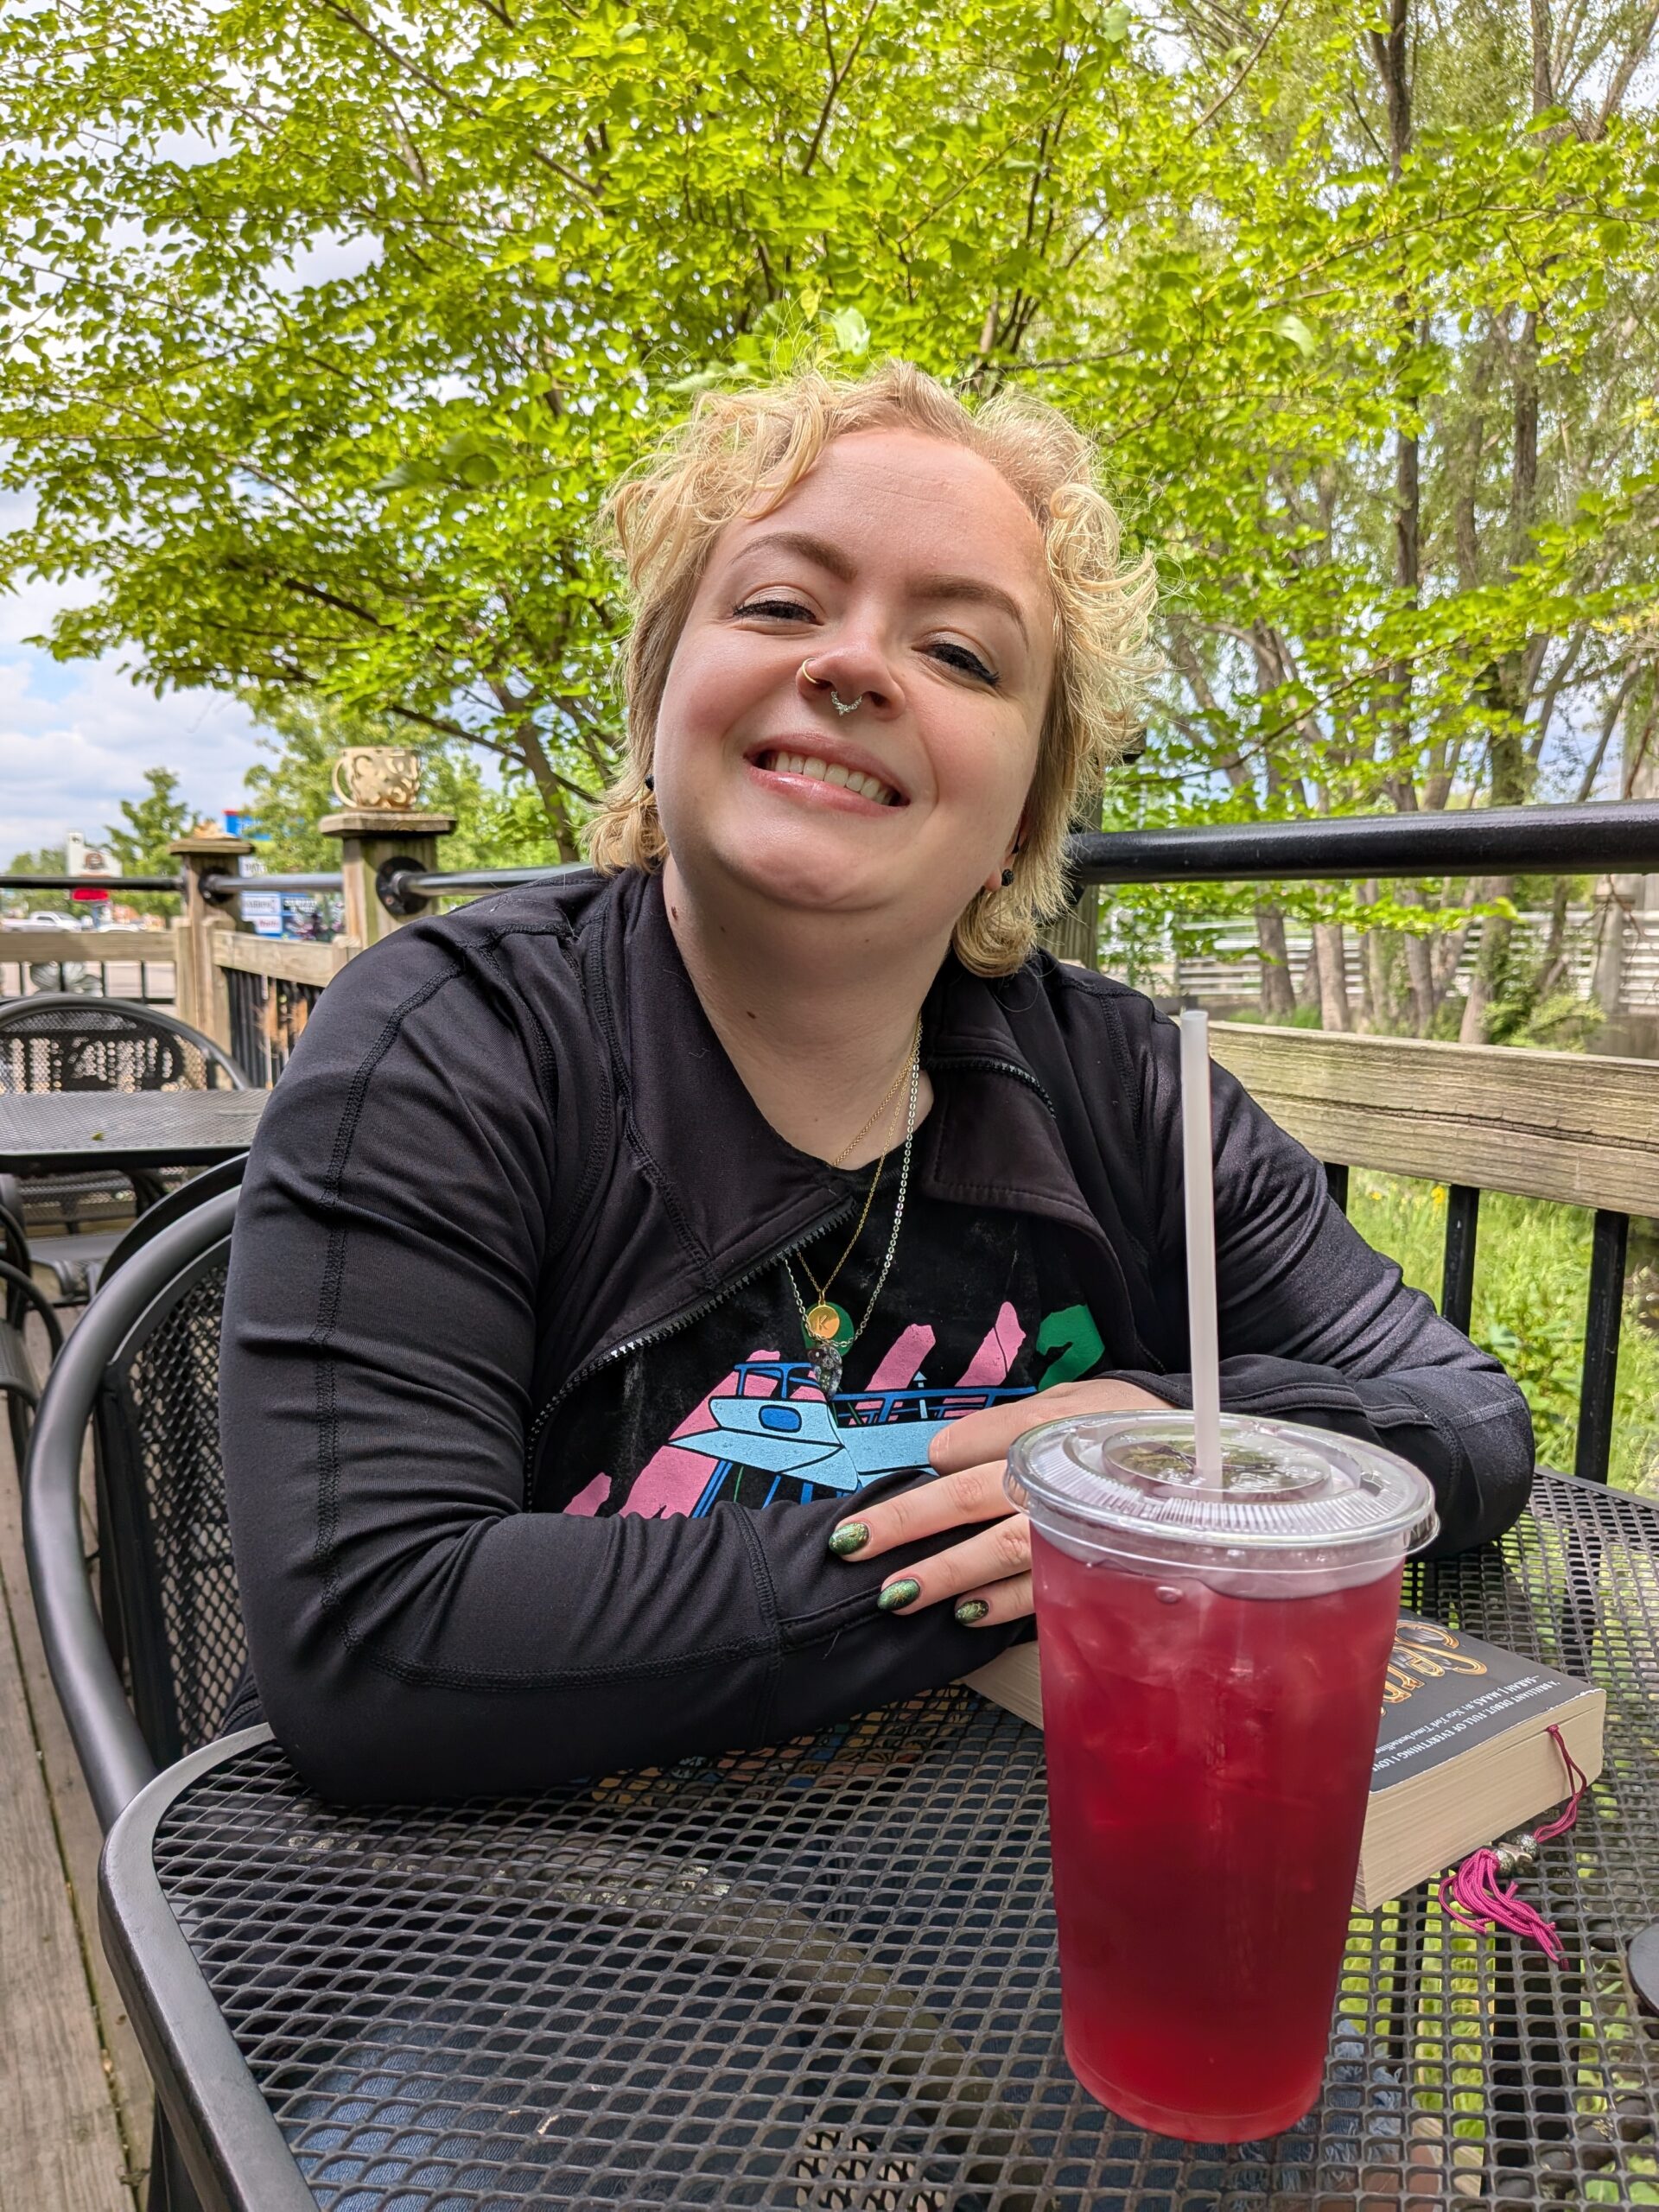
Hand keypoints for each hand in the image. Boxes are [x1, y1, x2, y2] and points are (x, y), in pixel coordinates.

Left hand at [828, 1378, 1171, 1626]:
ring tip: (895, 1593)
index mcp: (1046, 1432)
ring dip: (945, 1573)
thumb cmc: (1127, 1429)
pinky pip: (1045, 1591)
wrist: (1214, 1463)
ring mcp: (1077, 1529)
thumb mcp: (1070, 1403)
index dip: (928, 1470)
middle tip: (853, 1543)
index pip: (968, 1450)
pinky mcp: (1095, 1569)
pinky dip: (1004, 1605)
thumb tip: (937, 1455)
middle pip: (970, 1499)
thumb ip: (1005, 1425)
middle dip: (907, 1523)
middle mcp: (1057, 1480)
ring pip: (1000, 1551)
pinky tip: (965, 1615)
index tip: (894, 1493)